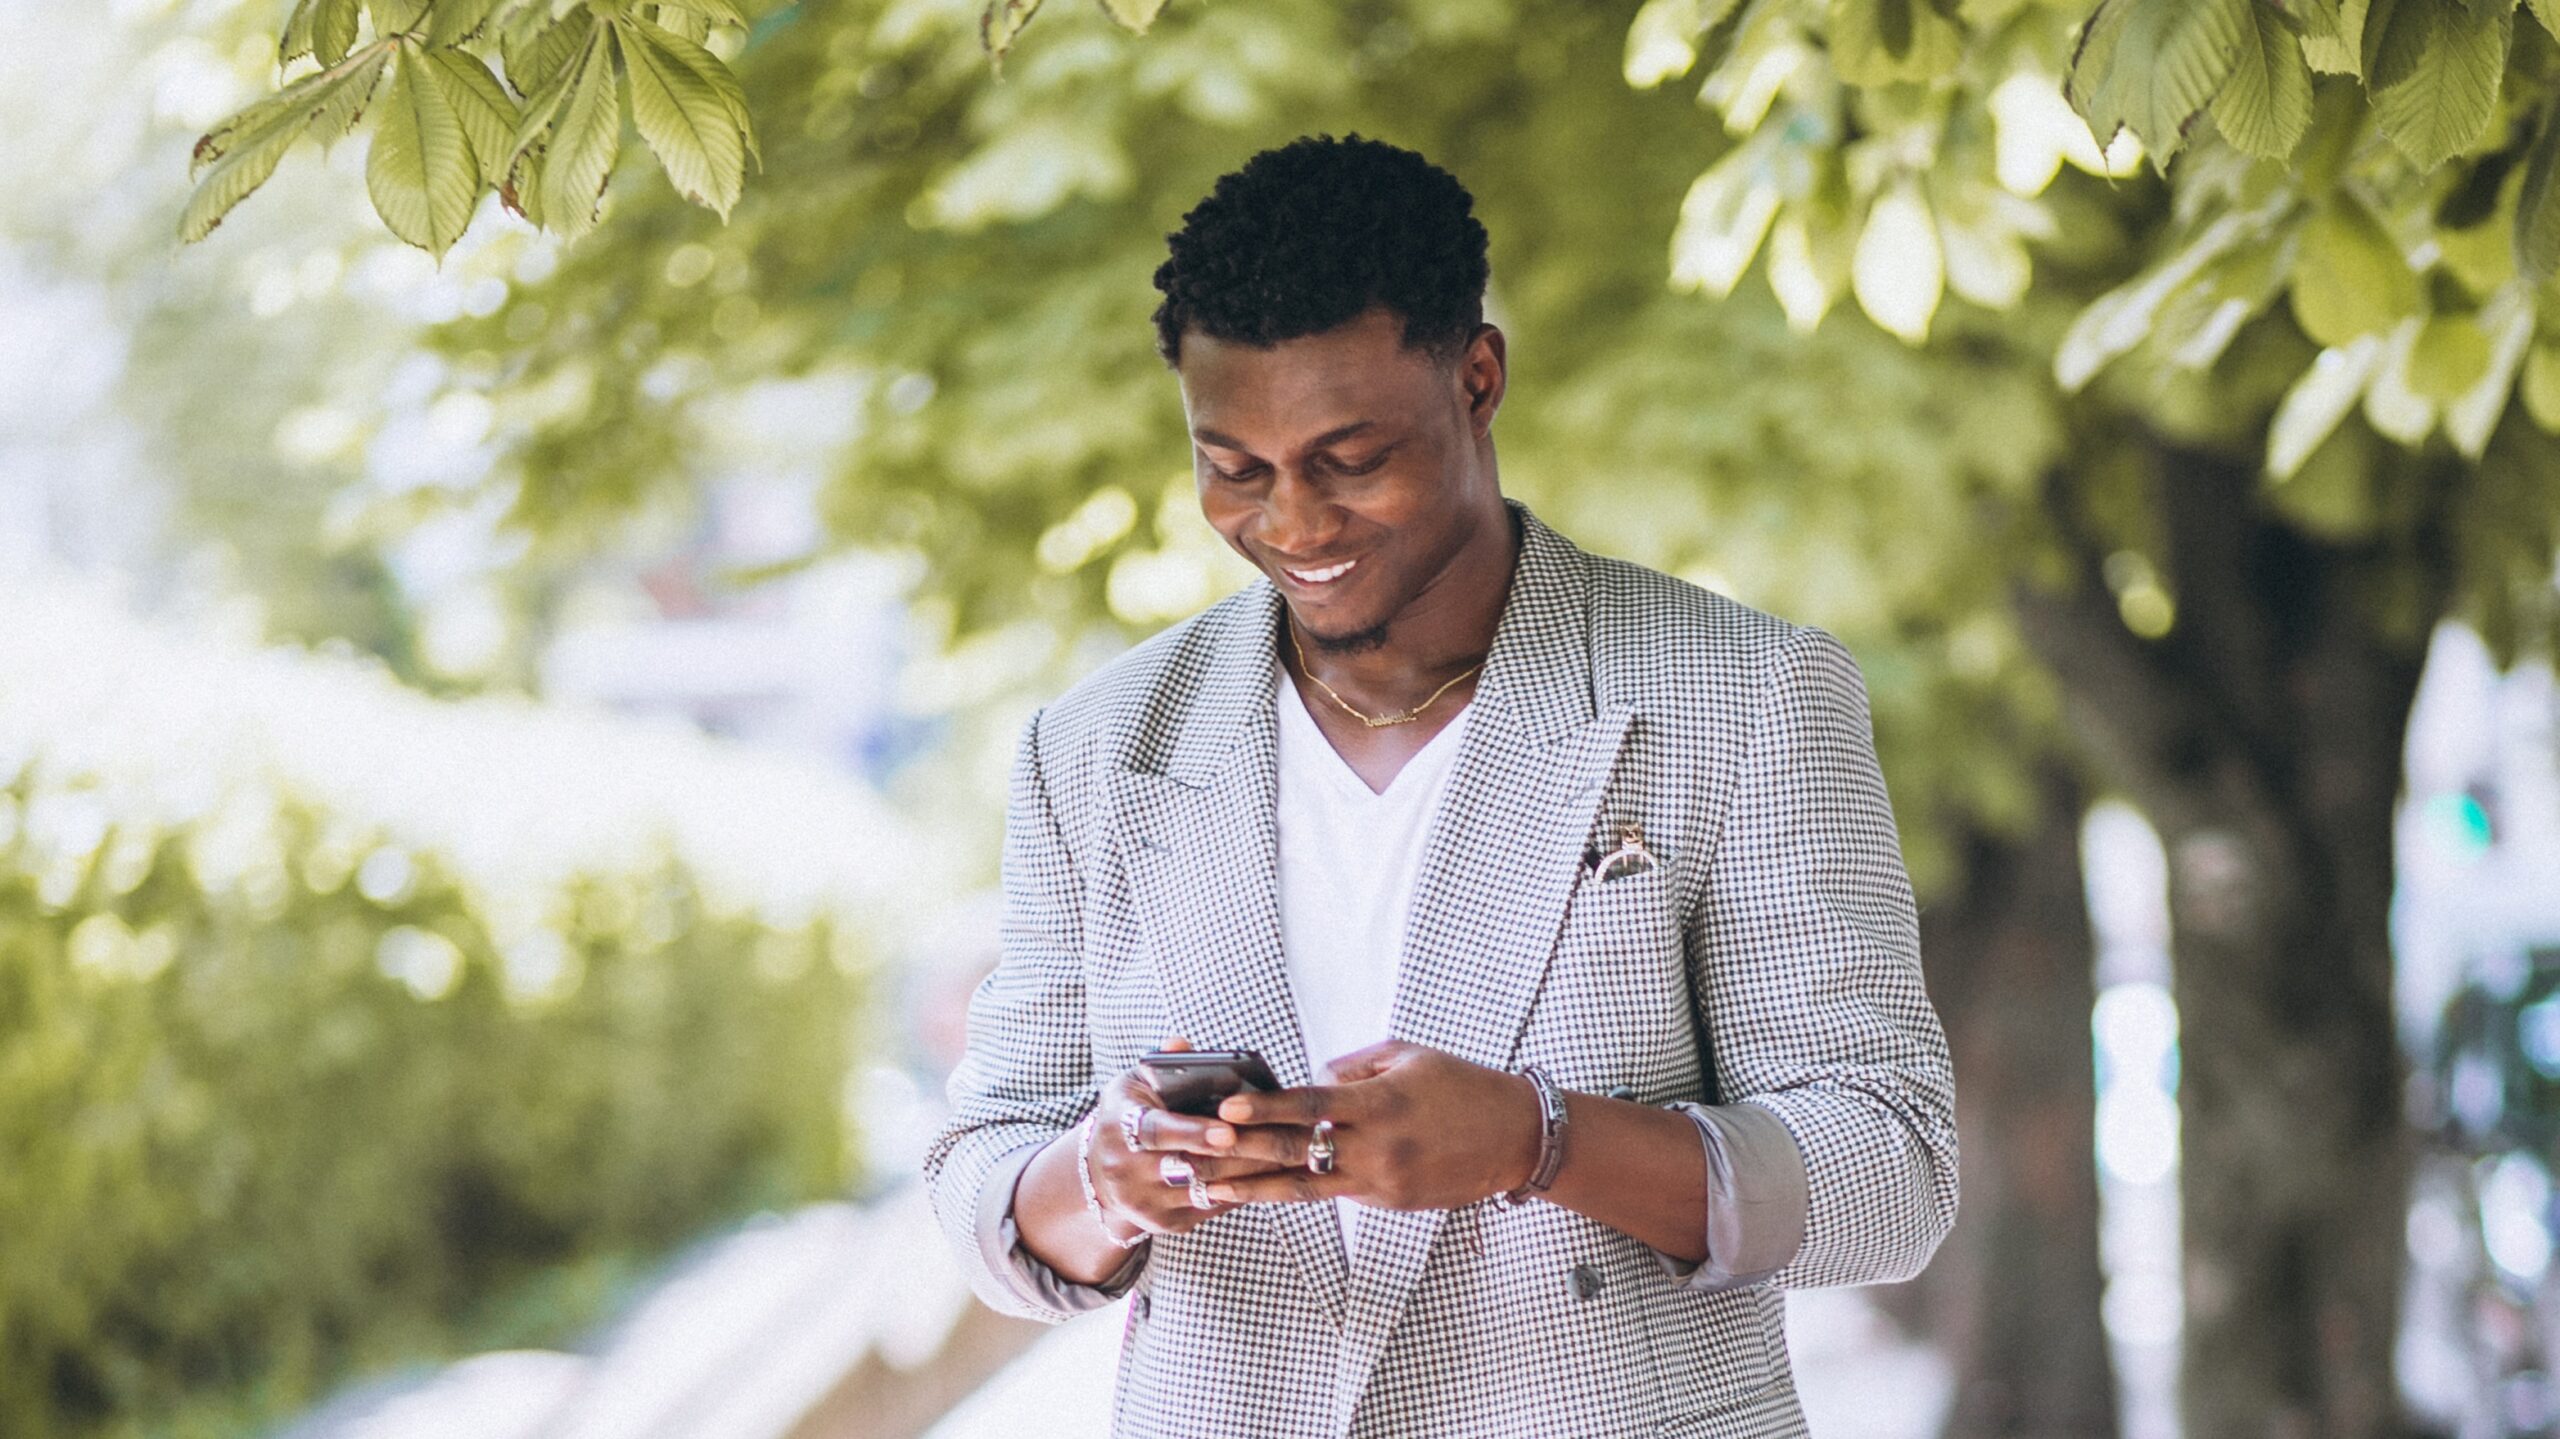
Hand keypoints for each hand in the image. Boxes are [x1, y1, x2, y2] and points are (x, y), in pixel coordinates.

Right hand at [1082, 1036, 1302, 1238]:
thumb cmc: (1128, 1114)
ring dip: (1247, 1174)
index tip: (1229, 1132)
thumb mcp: (1135, 1084)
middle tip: (1277, 1140)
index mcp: (1119, 1126)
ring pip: (1205, 1190)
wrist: (1100, 1173)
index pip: (1156, 1132)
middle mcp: (1125, 1170)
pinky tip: (1268, 1173)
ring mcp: (1145, 1202)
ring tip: (1282, 1154)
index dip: (1193, 1132)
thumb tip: (1183, 1044)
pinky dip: (1240, 1190)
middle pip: (1188, 1166)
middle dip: (1235, 1155)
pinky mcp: (1165, 1223)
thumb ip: (1161, 1063)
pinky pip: (1210, 1208)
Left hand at [1198, 1040, 1542, 1210]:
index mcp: (1381, 1103)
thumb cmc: (1462, 1086)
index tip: (1225, 1109)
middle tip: (1196, 1156)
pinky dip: (1300, 1189)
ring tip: (1212, 1191)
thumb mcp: (1407, 1057)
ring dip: (1255, 1189)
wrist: (1516, 1138)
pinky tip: (1263, 1189)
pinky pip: (1337, 1193)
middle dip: (1242, 1154)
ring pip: (1306, 1189)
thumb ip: (1352, 1068)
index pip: (1311, 1106)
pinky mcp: (1389, 1203)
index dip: (1265, 1108)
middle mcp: (1378, 1148)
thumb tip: (1311, 1081)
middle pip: (1297, 1153)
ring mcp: (1382, 1182)